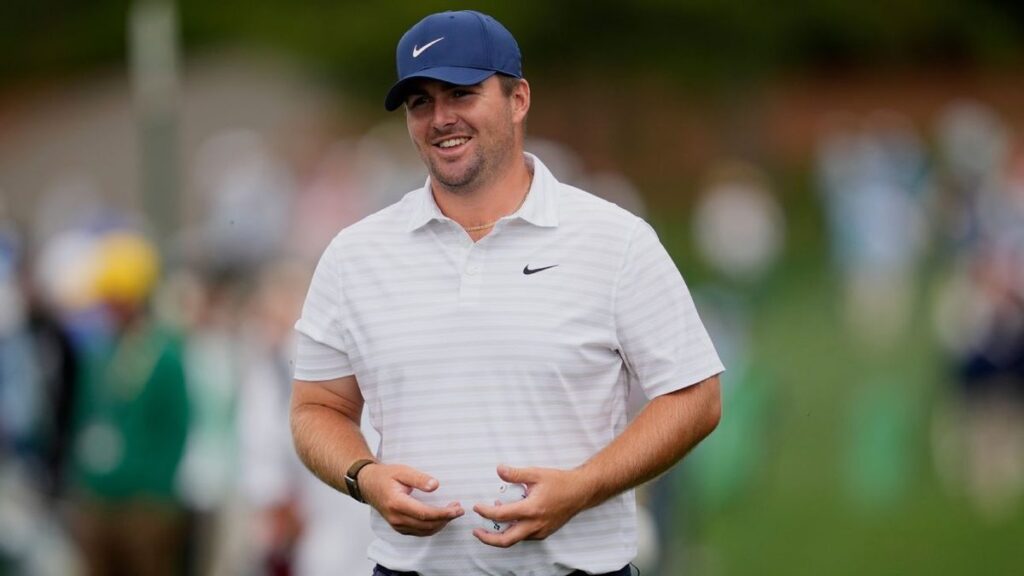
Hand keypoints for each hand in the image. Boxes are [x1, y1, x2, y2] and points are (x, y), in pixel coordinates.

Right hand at [359, 463, 463, 535]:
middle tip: (458, 509)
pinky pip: (418, 532)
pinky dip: (432, 528)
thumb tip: (435, 486)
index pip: (425, 514)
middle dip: (446, 519)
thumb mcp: (402, 471)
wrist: (367, 484)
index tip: (457, 508)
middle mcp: (396, 517)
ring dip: (440, 524)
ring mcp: (396, 524)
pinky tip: (440, 519)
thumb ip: (419, 479)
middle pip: (426, 525)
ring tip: (452, 512)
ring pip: (424, 531)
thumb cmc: (384, 476)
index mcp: (397, 503)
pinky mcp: (398, 527)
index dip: (443, 513)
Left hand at [472, 464, 586, 547]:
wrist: (581, 492)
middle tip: (476, 531)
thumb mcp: (536, 473)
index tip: (477, 507)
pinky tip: (510, 518)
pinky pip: (525, 536)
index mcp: (532, 509)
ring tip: (492, 521)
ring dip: (501, 533)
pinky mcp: (545, 532)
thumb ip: (515, 474)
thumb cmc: (560, 482)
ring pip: (515, 539)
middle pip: (506, 540)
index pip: (502, 515)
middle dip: (488, 538)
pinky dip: (514, 530)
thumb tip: (498, 470)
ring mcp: (541, 530)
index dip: (486, 512)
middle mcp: (535, 524)